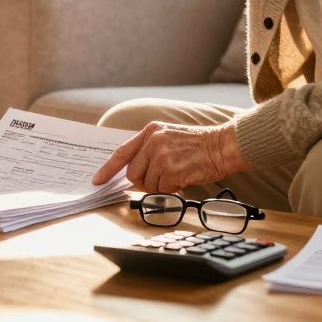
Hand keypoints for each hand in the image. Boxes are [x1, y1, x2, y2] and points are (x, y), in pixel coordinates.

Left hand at [92, 122, 247, 192]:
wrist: (223, 146)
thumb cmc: (198, 145)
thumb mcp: (169, 137)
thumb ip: (149, 150)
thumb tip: (134, 175)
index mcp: (150, 131)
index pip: (122, 152)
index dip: (107, 168)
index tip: (97, 180)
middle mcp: (153, 141)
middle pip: (133, 173)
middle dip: (144, 182)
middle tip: (162, 179)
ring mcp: (162, 155)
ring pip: (148, 184)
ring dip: (161, 186)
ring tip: (177, 174)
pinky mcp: (172, 170)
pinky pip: (162, 189)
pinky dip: (172, 189)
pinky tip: (183, 179)